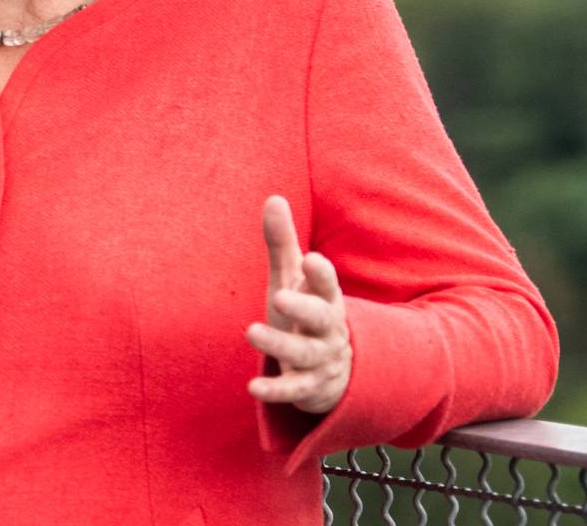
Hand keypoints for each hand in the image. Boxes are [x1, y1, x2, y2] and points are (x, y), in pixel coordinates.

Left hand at [247, 195, 352, 414]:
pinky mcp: (308, 386)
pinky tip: (253, 388)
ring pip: (303, 352)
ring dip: (279, 344)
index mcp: (325, 299)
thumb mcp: (292, 279)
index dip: (321, 274)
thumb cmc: (305, 312)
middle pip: (321, 317)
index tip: (311, 260)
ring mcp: (320, 359)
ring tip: (251, 331)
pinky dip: (276, 390)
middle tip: (280, 295)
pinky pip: (294, 389)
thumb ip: (282, 243)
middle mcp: (327, 329)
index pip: (327, 284)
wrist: (335, 369)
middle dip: (304, 307)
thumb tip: (273, 197)